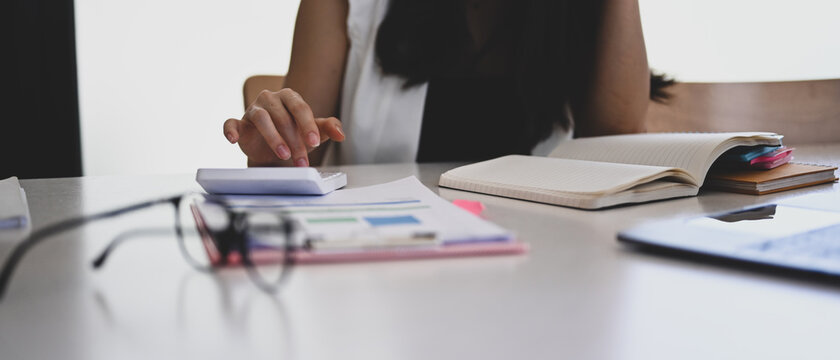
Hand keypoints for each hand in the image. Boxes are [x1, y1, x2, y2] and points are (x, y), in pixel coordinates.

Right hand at [223, 88, 344, 166]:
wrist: (274, 151)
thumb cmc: (295, 135)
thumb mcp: (314, 133)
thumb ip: (328, 128)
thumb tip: (340, 134)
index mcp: (290, 97)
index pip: (300, 108)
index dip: (307, 125)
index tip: (314, 142)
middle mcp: (270, 99)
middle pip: (282, 116)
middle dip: (294, 140)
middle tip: (302, 160)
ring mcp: (253, 110)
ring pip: (261, 119)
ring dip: (273, 138)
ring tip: (284, 155)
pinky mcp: (239, 123)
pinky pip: (231, 123)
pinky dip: (230, 130)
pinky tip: (233, 139)